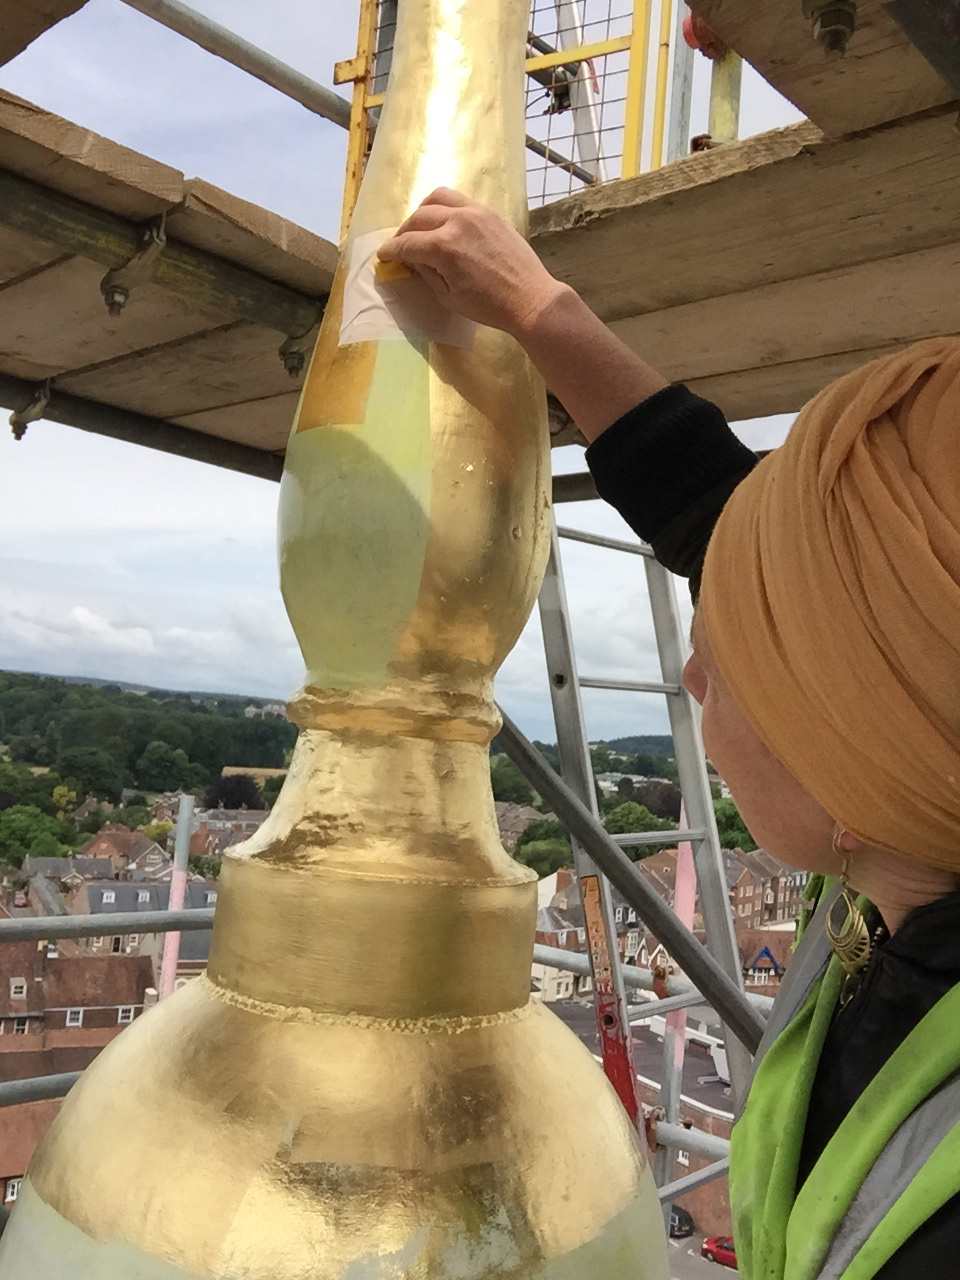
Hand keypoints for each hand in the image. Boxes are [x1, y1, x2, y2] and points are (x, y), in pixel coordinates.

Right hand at [377, 188, 565, 337]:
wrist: (529, 298)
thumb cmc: (488, 306)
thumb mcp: (449, 297)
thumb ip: (427, 273)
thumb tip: (412, 261)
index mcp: (444, 248)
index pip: (407, 244)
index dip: (391, 251)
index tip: (383, 256)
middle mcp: (457, 222)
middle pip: (418, 218)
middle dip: (404, 232)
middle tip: (400, 246)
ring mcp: (475, 213)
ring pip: (437, 199)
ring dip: (422, 212)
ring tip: (420, 227)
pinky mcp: (489, 213)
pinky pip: (458, 200)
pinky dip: (444, 208)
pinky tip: (443, 223)